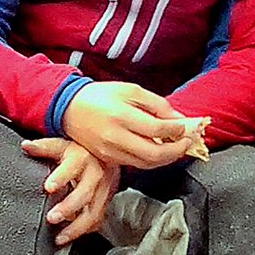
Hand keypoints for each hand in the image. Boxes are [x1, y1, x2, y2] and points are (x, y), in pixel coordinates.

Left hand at [21, 137, 119, 245]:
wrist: (107, 155)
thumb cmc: (81, 151)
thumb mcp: (62, 145)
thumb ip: (43, 148)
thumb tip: (26, 146)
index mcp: (82, 158)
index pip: (71, 167)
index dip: (60, 177)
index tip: (48, 187)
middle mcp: (95, 175)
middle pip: (84, 194)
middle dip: (68, 208)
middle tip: (52, 217)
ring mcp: (103, 191)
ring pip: (93, 212)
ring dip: (77, 227)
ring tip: (60, 237)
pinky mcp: (106, 203)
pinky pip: (97, 220)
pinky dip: (85, 230)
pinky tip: (71, 236)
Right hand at [60, 81, 195, 168]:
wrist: (69, 108)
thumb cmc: (100, 96)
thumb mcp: (130, 90)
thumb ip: (156, 104)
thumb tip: (177, 119)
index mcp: (121, 116)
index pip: (158, 129)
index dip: (176, 130)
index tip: (183, 127)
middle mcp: (115, 137)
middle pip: (155, 154)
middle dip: (176, 151)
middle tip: (186, 143)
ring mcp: (110, 151)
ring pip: (146, 164)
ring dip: (166, 159)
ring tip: (175, 149)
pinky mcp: (107, 158)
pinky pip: (135, 164)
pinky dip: (150, 161)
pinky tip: (156, 151)